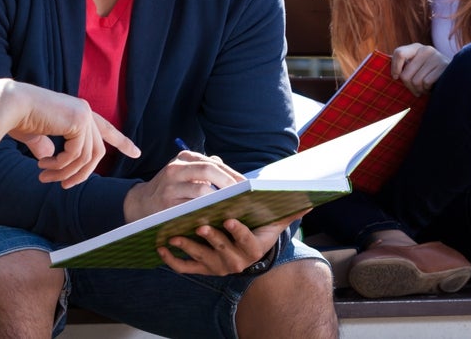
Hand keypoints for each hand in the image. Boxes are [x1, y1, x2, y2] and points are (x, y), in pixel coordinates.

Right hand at [1, 81, 141, 188]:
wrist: (8, 105)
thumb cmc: (17, 118)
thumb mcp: (35, 135)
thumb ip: (45, 145)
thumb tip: (49, 156)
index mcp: (78, 111)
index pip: (105, 129)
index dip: (121, 141)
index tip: (136, 153)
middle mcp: (85, 111)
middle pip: (97, 152)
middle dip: (81, 174)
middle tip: (63, 187)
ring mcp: (84, 114)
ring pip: (86, 158)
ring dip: (64, 173)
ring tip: (44, 176)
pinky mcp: (79, 121)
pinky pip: (76, 155)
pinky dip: (60, 166)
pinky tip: (42, 164)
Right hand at [123, 151, 243, 222]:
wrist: (142, 203)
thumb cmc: (172, 187)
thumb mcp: (185, 172)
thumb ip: (207, 169)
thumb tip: (233, 174)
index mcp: (183, 158)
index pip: (212, 162)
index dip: (231, 173)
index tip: (247, 184)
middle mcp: (175, 168)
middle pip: (207, 170)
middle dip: (228, 182)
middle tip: (243, 194)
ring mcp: (170, 186)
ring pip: (201, 190)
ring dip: (220, 198)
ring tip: (234, 205)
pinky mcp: (168, 204)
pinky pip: (192, 207)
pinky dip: (207, 211)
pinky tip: (217, 215)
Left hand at [158, 211, 304, 276]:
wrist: (246, 254)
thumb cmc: (257, 231)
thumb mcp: (274, 224)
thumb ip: (289, 213)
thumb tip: (309, 201)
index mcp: (252, 248)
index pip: (246, 242)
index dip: (238, 232)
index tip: (229, 219)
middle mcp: (235, 261)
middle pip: (222, 251)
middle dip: (211, 238)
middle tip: (199, 225)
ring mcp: (216, 266)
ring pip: (201, 258)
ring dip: (187, 246)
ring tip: (174, 234)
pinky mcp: (201, 269)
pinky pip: (185, 267)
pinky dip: (172, 259)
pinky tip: (161, 247)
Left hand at [390, 43, 448, 95]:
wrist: (453, 75)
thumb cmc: (427, 73)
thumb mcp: (415, 65)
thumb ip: (402, 65)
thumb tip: (382, 67)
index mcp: (416, 47)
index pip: (399, 53)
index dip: (394, 68)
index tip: (395, 77)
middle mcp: (426, 49)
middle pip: (405, 75)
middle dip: (409, 86)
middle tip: (415, 88)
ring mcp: (436, 57)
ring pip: (416, 81)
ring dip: (420, 89)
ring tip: (425, 86)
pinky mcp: (444, 67)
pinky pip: (427, 83)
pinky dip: (428, 89)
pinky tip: (433, 86)